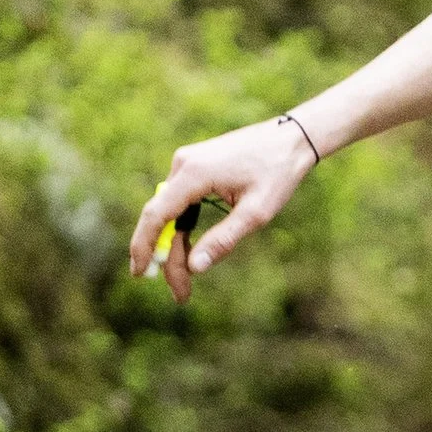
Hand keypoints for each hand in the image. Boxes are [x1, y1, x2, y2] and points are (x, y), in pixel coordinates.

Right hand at [128, 118, 317, 303]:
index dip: (143, 247)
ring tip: (187, 281)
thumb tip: (194, 268)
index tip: (138, 275)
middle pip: (162, 219)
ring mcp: (188, 162)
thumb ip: (223, 239)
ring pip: (171, 212)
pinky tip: (190, 250)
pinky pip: (181, 202)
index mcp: (193, 173)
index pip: (155, 215)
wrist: (293, 137)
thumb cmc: (278, 172)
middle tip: (181, 294)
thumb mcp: (256, 213)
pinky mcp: (196, 165)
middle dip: (168, 258)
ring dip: (176, 245)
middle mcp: (183, 164)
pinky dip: (183, 227)